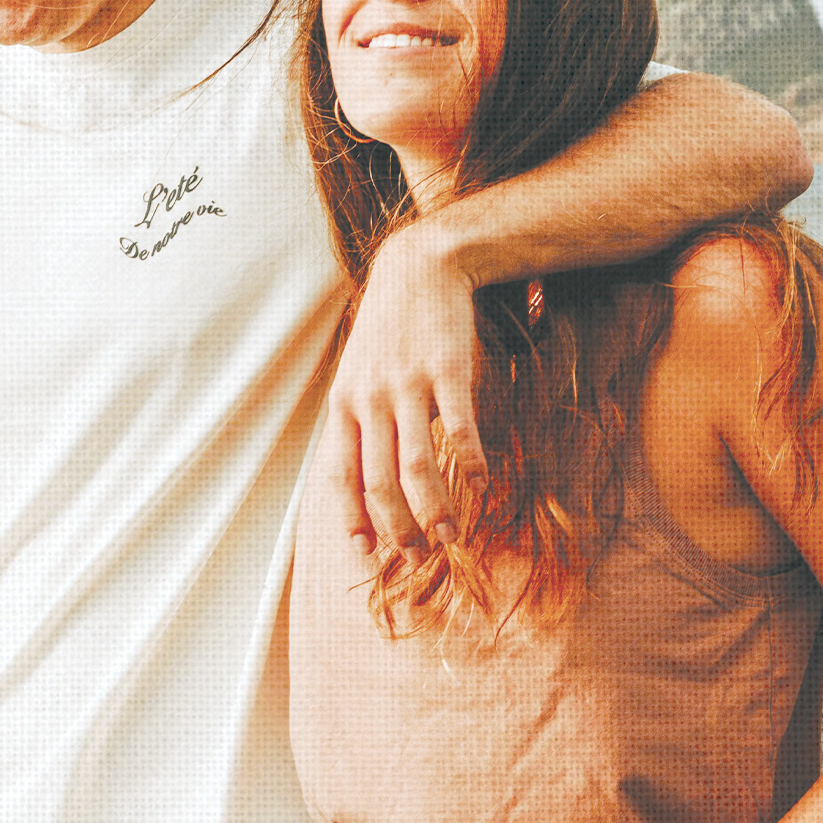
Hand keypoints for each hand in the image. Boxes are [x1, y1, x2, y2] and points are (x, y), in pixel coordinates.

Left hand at [332, 227, 487, 559]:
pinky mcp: (448, 368)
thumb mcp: (358, 375)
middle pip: (378, 481)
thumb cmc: (389, 330)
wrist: (420, 266)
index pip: (340, 475)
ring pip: (416, 463)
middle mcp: (370, 399)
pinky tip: (482, 482)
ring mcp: (408, 384)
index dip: (352, 518)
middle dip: (399, 527)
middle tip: (420, 556)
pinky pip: (459, 425)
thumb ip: (359, 422)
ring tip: (452, 536)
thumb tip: (365, 479)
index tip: (366, 554)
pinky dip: (470, 459)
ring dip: (434, 507)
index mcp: (344, 405)